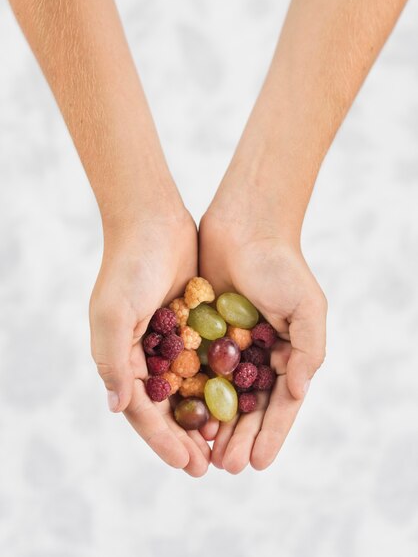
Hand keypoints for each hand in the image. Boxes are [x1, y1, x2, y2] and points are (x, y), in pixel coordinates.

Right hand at [89, 209, 211, 476]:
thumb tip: (118, 408)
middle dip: (187, 438)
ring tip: (227, 443)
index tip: (189, 464)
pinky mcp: (193, 322)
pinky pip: (208, 360)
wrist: (153, 218)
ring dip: (207, 417)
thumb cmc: (128, 265)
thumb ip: (113, 360)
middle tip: (211, 466)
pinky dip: (220, 381)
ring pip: (191, 388)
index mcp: (122, 357)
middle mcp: (145, 353)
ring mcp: (171, 339)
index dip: (164, 440)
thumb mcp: (113, 312)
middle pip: (169, 408)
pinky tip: (240, 399)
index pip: (143, 411)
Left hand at [199, 211, 326, 472]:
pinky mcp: (200, 330)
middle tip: (225, 466)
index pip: (280, 403)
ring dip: (213, 425)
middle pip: (248, 406)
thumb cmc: (281, 265)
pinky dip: (190, 394)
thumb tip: (296, 393)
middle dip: (239, 437)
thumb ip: (308, 351)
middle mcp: (257, 354)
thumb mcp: (308, 308)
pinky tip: (182, 417)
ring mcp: (228, 344)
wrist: (244, 225)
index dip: (271, 434)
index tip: (258, 463)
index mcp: (286, 353)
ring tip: (204, 453)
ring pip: (219, 394)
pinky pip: (194, 368)